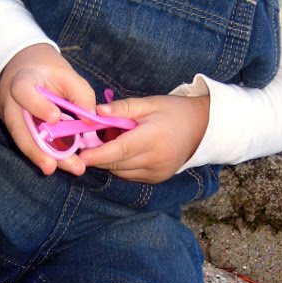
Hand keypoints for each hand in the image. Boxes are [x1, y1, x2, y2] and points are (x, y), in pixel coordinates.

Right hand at [0, 45, 95, 175]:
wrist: (24, 70)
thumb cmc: (47, 71)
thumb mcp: (66, 74)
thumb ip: (81, 93)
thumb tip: (91, 120)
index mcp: (21, 81)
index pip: (23, 92)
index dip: (38, 106)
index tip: (56, 118)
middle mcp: (11, 104)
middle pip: (19, 128)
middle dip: (36, 150)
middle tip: (53, 166)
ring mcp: (11, 119)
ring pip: (23, 141)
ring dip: (42, 158)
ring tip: (64, 169)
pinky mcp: (18, 130)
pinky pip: (29, 145)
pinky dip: (45, 155)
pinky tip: (61, 165)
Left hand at [78, 94, 209, 183]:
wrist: (202, 128)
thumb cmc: (174, 111)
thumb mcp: (150, 103)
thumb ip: (123, 108)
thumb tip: (96, 112)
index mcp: (153, 138)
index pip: (119, 150)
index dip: (97, 154)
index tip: (79, 154)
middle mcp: (155, 160)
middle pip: (116, 163)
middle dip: (98, 155)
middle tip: (88, 140)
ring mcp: (156, 173)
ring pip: (120, 172)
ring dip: (109, 160)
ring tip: (111, 140)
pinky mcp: (156, 179)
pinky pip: (129, 176)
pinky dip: (120, 165)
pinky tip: (123, 150)